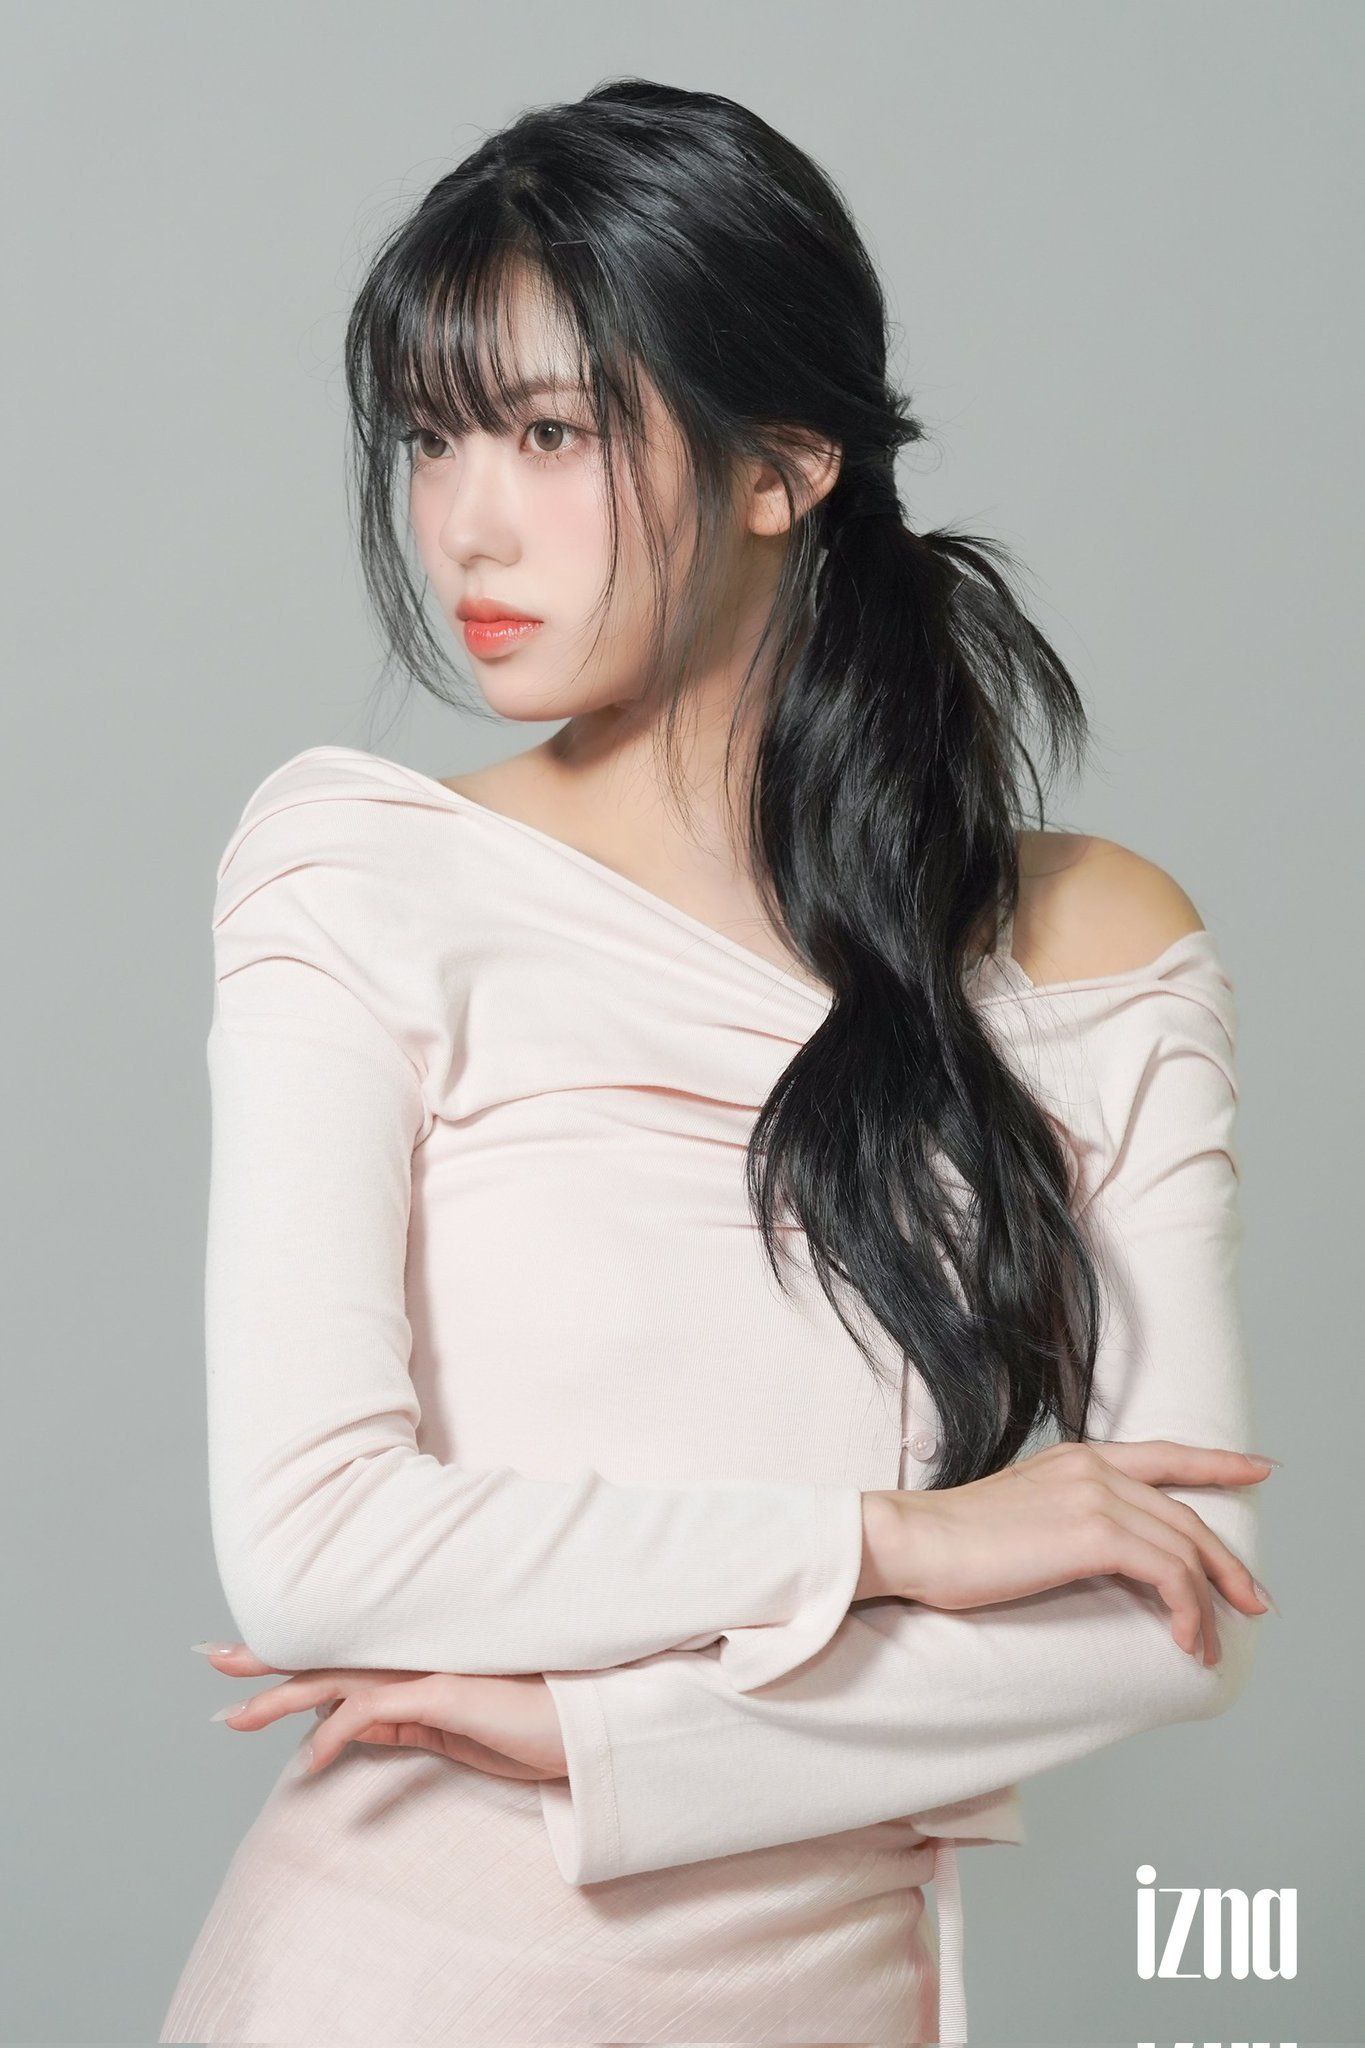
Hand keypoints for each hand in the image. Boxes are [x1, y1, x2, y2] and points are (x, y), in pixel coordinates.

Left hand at [196, 1643, 568, 1779]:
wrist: (586, 1727)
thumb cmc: (526, 1727)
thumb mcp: (450, 1731)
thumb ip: (401, 1723)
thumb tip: (345, 1728)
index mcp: (415, 1662)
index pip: (340, 1653)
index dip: (290, 1652)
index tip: (242, 1655)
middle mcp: (416, 1657)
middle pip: (327, 1654)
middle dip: (268, 1659)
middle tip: (213, 1660)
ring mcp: (429, 1671)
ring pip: (339, 1677)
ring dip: (283, 1697)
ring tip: (236, 1719)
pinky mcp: (444, 1693)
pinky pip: (375, 1712)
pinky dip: (335, 1732)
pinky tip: (308, 1761)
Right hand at [862, 1441, 1276, 1664]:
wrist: (914, 1540)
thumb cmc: (953, 1544)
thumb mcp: (1023, 1516)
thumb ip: (1066, 1518)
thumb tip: (1095, 1554)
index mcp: (1077, 1457)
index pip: (1164, 1454)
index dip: (1216, 1463)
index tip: (1258, 1469)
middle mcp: (1094, 1467)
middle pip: (1186, 1513)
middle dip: (1227, 1563)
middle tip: (1252, 1602)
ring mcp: (1096, 1495)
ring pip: (1184, 1547)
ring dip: (1208, 1602)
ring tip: (1209, 1644)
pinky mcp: (1093, 1532)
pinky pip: (1168, 1572)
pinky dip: (1187, 1610)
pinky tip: (1185, 1639)